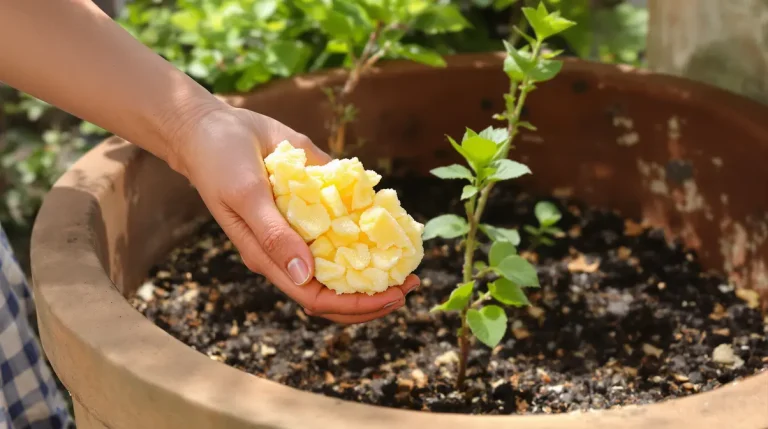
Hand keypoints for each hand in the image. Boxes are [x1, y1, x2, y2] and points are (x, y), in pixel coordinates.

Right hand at [172, 105, 419, 323]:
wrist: (214, 127)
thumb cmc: (220, 162)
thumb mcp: (245, 195)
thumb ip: (273, 234)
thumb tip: (305, 275)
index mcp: (269, 257)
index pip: (316, 297)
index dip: (355, 304)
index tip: (392, 296)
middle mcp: (289, 249)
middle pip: (334, 290)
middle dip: (373, 295)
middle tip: (411, 284)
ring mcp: (302, 228)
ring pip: (342, 261)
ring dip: (376, 267)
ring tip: (409, 263)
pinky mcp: (313, 203)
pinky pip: (343, 224)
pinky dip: (369, 228)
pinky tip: (394, 223)